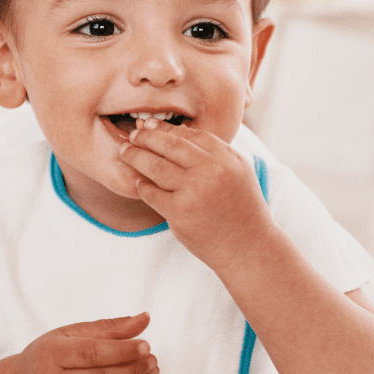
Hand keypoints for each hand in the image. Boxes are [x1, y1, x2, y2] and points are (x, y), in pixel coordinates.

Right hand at [12, 313, 157, 373]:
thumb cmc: (52, 353)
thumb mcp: (73, 332)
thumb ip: (110, 327)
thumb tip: (145, 318)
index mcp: (52, 354)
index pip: (91, 353)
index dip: (121, 350)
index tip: (145, 345)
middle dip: (132, 369)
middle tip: (152, 359)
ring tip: (151, 372)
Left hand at [119, 118, 273, 273]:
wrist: (248, 248)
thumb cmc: (243, 210)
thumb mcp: (240, 172)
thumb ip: (215, 153)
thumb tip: (181, 133)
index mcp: (227, 157)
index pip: (190, 134)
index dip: (166, 128)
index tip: (150, 125)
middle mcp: (211, 170)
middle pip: (169, 145)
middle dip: (146, 137)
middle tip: (133, 134)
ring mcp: (194, 190)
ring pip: (155, 166)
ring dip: (135, 156)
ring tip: (125, 151)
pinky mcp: (179, 212)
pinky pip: (151, 193)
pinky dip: (142, 185)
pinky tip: (137, 181)